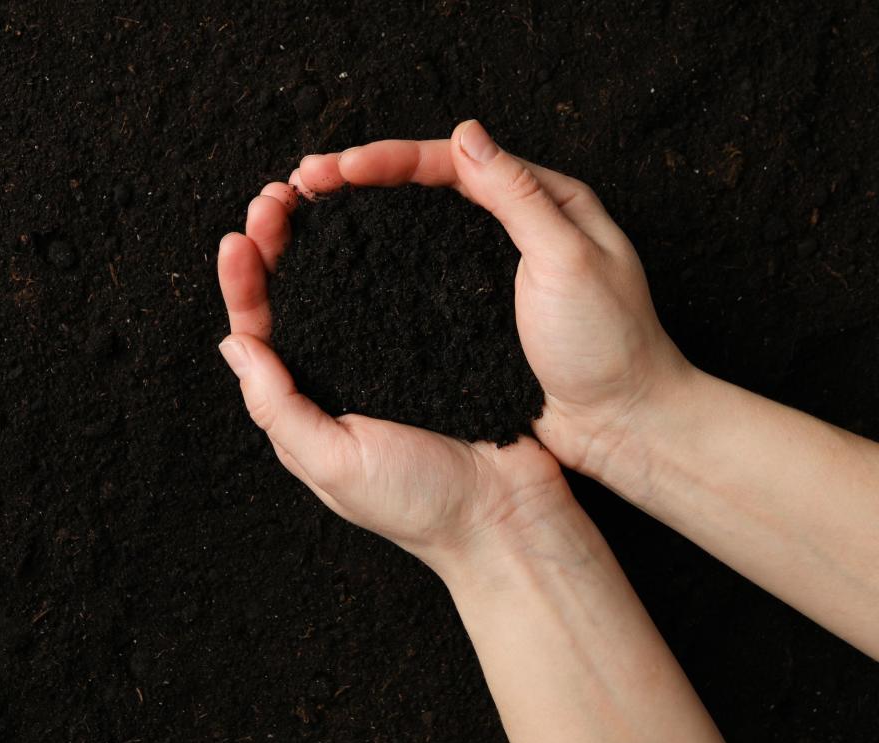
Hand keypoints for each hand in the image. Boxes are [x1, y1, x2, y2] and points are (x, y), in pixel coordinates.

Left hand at [216, 184, 572, 582]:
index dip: (244, 285)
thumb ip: (279, 408)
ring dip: (320, 241)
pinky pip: (394, 290)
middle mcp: (340, 377)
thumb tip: (234, 344)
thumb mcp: (335, 464)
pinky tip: (372, 221)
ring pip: (340, 286)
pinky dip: (376, 252)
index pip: (259, 336)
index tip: (240, 237)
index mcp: (307, 407)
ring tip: (310, 194)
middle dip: (277, 246)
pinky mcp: (431, 344)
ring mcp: (386, 358)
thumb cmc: (420, 502)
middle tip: (276, 198)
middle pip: (294, 301)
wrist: (509, 513)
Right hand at [290, 121, 690, 474]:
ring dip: (364, 219)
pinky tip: (345, 267)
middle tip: (306, 183)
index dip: (393, 161)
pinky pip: (422, 274)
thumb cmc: (609, 342)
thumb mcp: (570, 259)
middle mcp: (515, 227)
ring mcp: (491, 271)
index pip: (455, 164)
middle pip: (428, 189)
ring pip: (418, 229)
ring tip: (310, 216)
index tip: (341, 169)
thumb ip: (519, 196)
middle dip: (365, 181)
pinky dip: (382, 264)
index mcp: (545, 200)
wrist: (622, 420)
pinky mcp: (476, 311)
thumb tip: (466, 137)